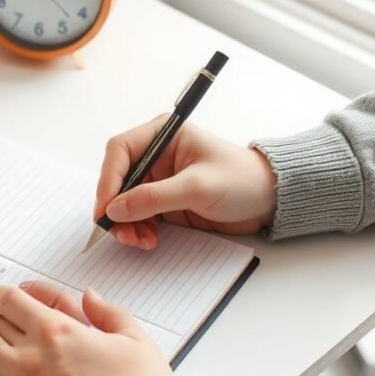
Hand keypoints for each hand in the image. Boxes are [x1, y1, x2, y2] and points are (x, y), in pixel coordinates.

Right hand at [96, 115, 277, 249]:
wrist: (269, 200)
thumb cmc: (242, 180)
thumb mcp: (197, 187)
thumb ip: (154, 197)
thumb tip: (115, 208)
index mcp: (163, 135)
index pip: (120, 151)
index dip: (108, 179)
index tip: (106, 207)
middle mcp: (156, 156)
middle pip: (117, 180)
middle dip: (116, 207)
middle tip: (119, 231)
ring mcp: (158, 181)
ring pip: (124, 202)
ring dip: (126, 224)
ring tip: (138, 240)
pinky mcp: (164, 202)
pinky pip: (138, 217)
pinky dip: (137, 230)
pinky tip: (148, 240)